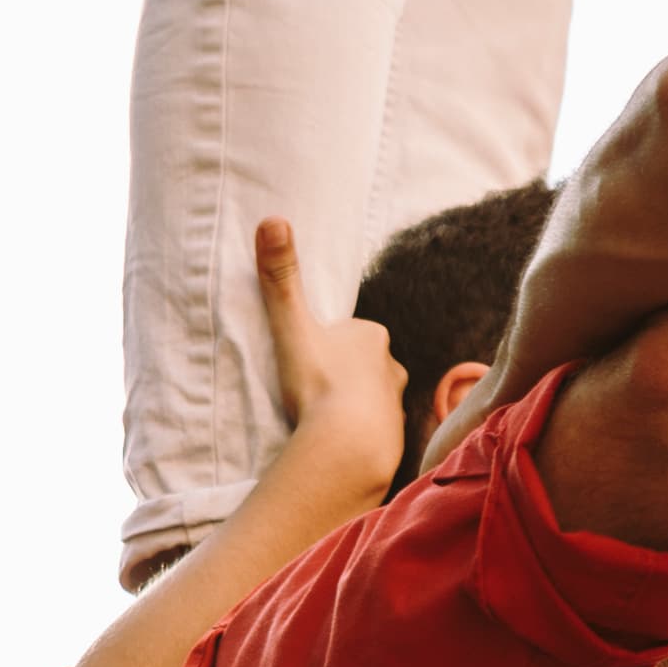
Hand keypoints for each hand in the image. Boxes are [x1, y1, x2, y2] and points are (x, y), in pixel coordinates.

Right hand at [256, 217, 407, 504]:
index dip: (326, 345)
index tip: (306, 361)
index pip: (349, 333)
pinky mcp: (396, 436)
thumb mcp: (293, 328)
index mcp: (370, 335)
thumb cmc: (320, 385)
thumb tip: (271, 218)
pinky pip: (374, 428)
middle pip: (362, 364)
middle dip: (341, 374)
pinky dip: (359, 433)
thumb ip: (281, 280)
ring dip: (350, 405)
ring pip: (370, 396)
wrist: (348, 448)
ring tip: (323, 421)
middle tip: (311, 392)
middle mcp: (391, 365)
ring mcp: (396, 402)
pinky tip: (340, 443)